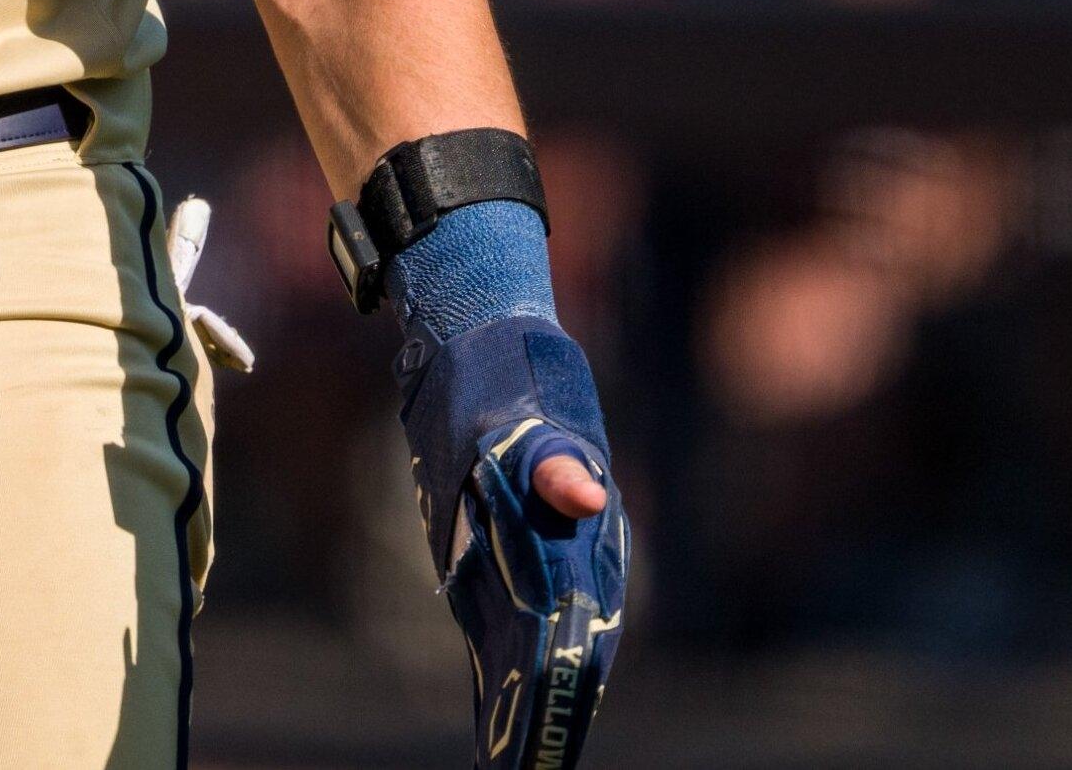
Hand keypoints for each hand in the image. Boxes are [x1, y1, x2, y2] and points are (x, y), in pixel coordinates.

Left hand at [392, 316, 626, 769]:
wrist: (483, 343)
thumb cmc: (508, 383)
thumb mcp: (525, 418)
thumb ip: (553, 461)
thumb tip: (586, 493)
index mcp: (587, 542)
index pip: (582, 639)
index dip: (568, 697)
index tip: (548, 752)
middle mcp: (575, 562)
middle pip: (565, 661)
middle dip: (550, 718)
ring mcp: (542, 564)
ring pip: (539, 654)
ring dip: (527, 706)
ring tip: (508, 765)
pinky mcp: (503, 558)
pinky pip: (505, 632)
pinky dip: (500, 678)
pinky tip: (488, 721)